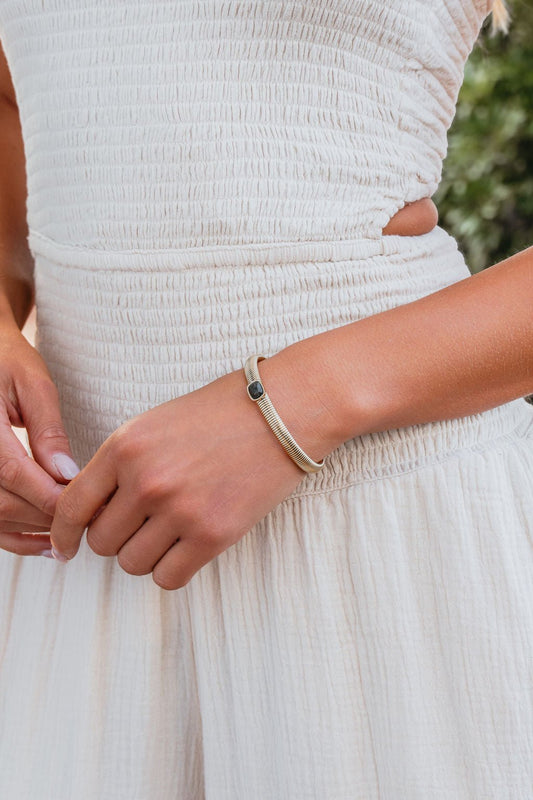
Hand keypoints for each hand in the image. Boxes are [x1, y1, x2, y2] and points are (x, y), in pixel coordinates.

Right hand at [0, 320, 79, 556]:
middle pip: (3, 504)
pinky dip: (13, 536)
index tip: (91, 506)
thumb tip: (67, 473)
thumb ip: (48, 429)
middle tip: (92, 520)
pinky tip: (43, 542)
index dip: (52, 496)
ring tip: (72, 537)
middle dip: (49, 517)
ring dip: (32, 533)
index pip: (14, 474)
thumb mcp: (33, 383)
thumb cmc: (5, 359)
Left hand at [48, 355, 334, 588]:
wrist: (286, 410)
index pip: (72, 505)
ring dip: (147, 554)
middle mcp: (146, 480)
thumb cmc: (224, 412)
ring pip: (133, 564)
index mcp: (125, 446)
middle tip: (143, 525)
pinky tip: (189, 547)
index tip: (66, 548)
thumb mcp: (158, 423)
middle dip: (117, 538)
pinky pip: (169, 578)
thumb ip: (122, 463)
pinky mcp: (213, 534)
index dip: (63, 534)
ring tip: (172, 530)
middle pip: (102, 541)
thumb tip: (96, 511)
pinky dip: (173, 569)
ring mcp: (179, 509)